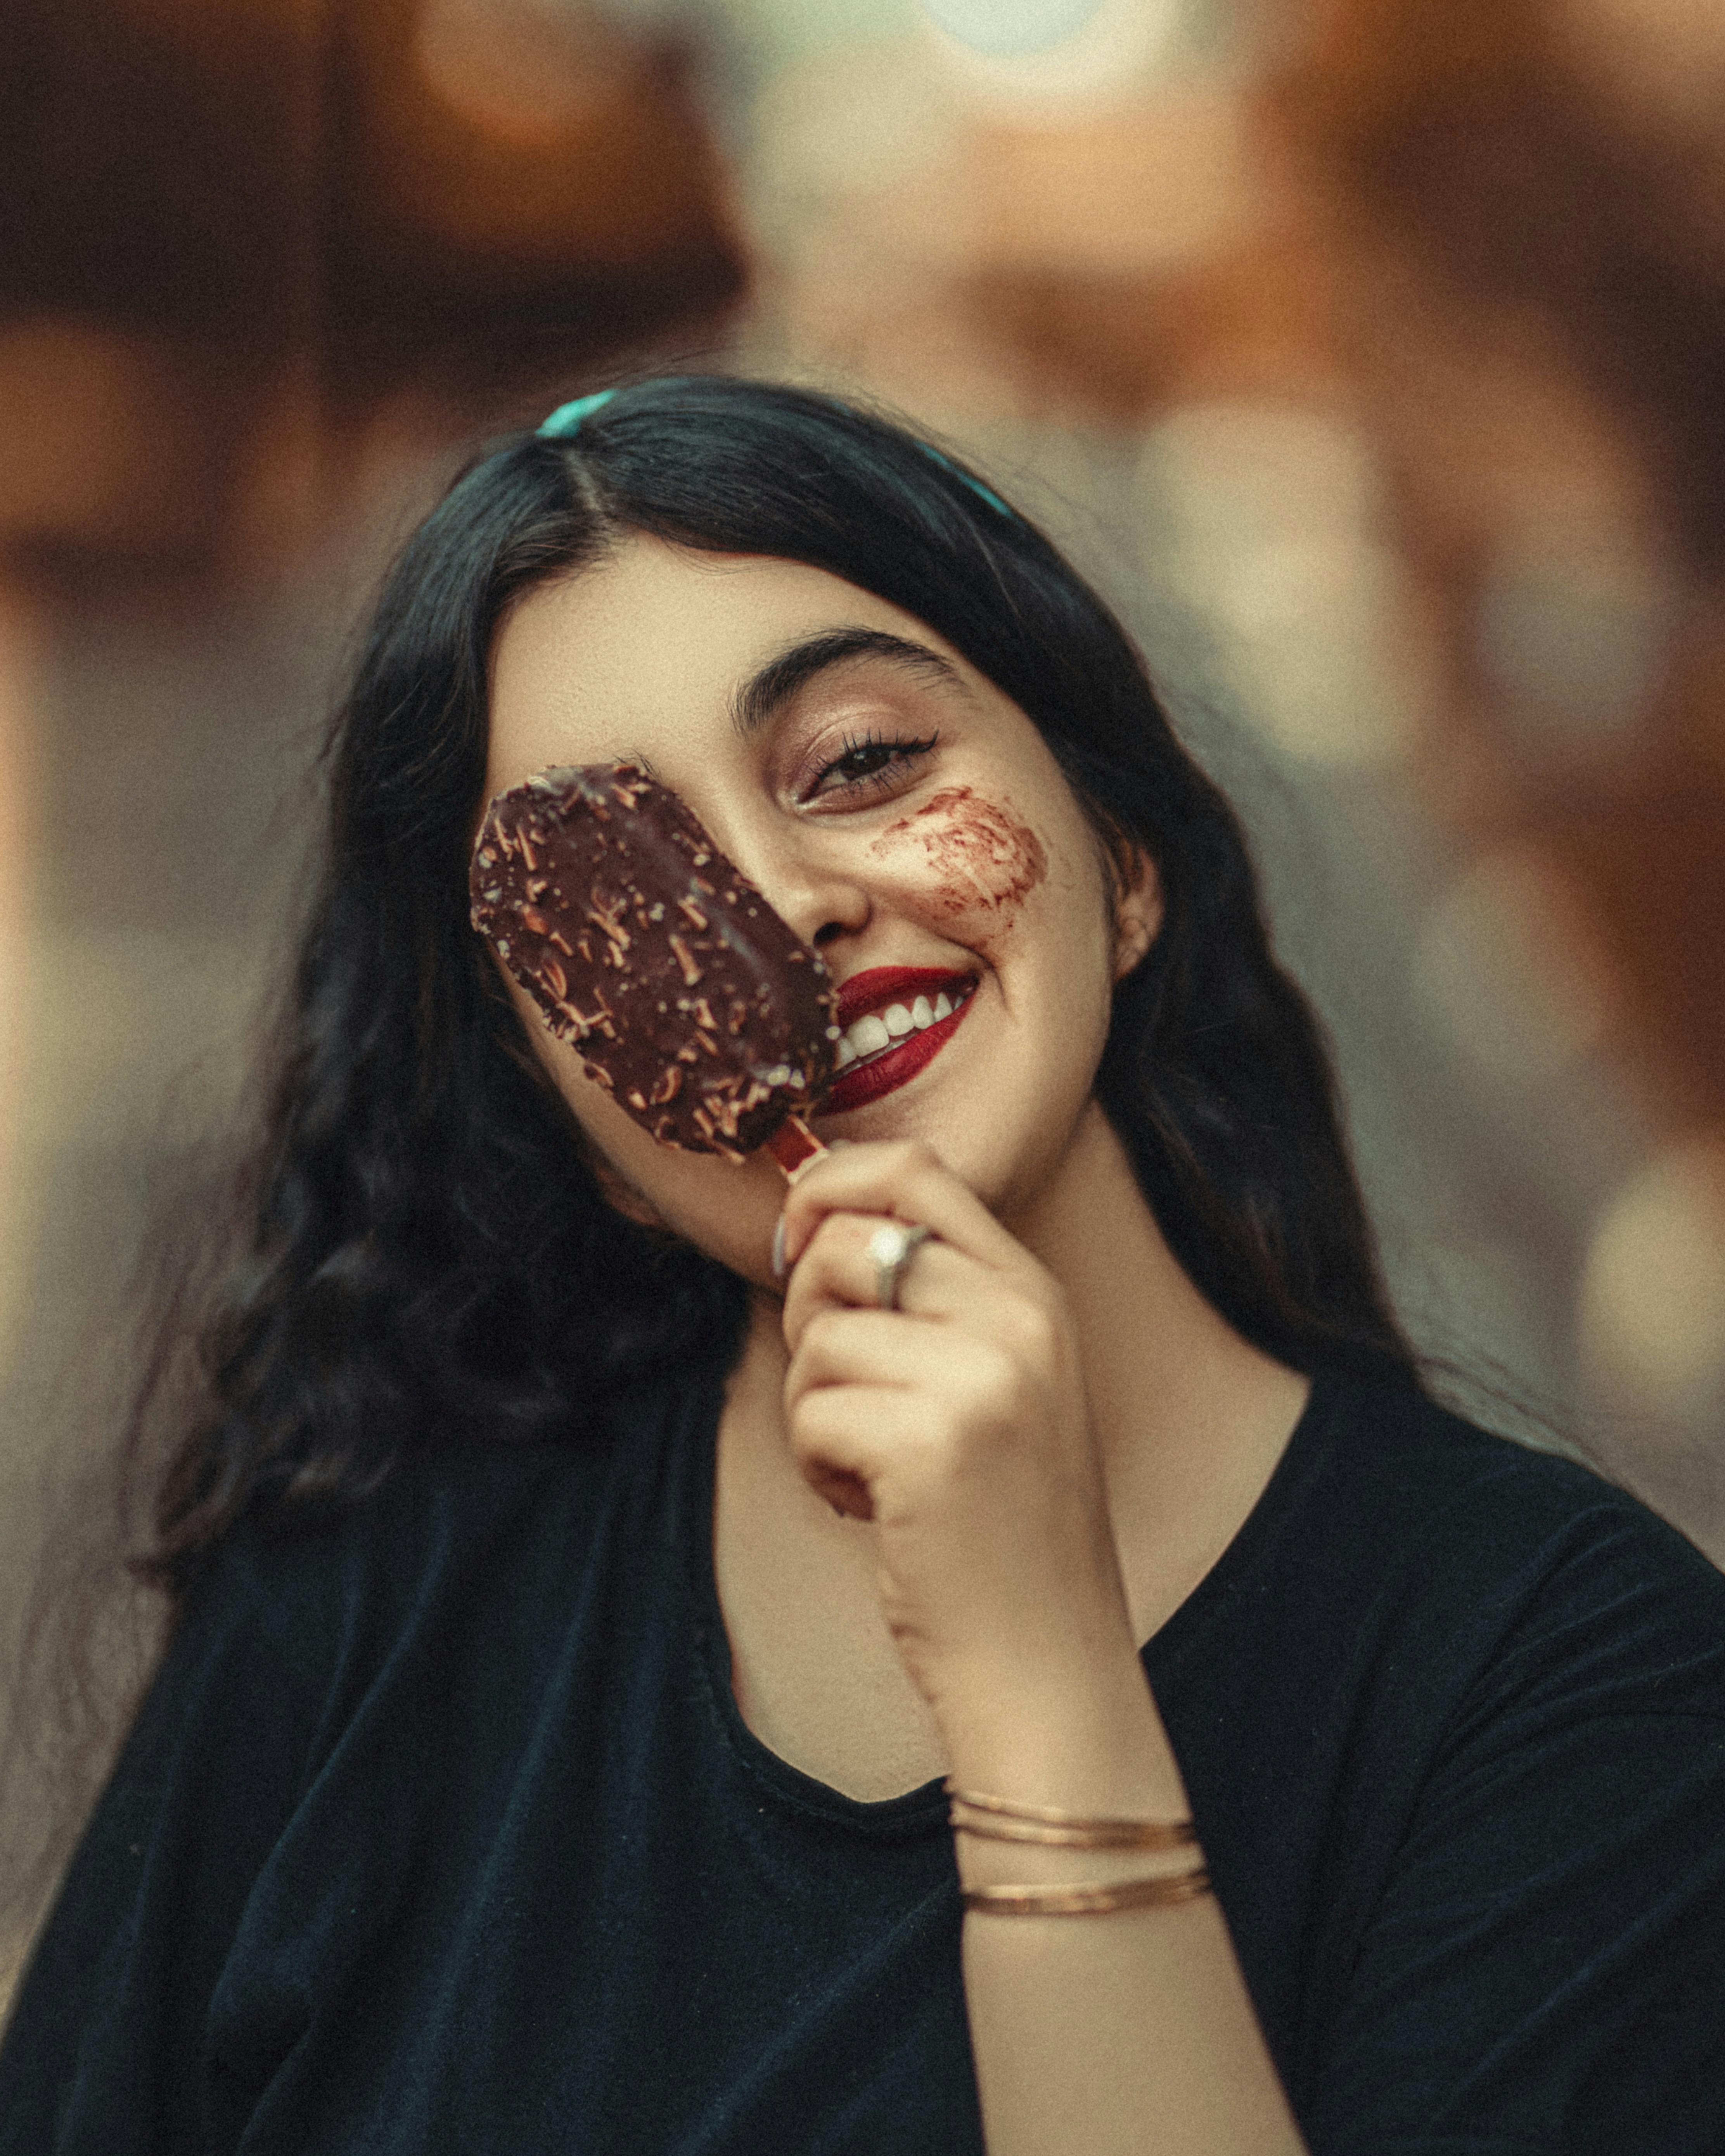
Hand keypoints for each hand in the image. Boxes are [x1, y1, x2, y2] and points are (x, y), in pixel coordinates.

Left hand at [777, 1140, 1140, 1744]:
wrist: (1048, 1661)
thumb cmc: (999, 1528)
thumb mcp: (998, 1385)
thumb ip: (934, 1302)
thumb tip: (813, 1225)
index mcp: (1037, 1294)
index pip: (918, 1171)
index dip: (832, 1186)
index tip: (800, 1238)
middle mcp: (1020, 1320)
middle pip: (848, 1244)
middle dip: (809, 1314)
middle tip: (845, 1394)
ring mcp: (982, 1378)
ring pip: (818, 1335)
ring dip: (812, 1408)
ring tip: (870, 1467)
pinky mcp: (929, 1443)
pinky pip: (810, 1411)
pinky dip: (816, 1466)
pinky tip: (870, 1509)